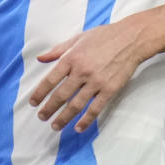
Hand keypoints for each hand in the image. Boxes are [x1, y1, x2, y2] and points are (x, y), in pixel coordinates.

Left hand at [28, 22, 142, 132]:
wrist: (131, 39)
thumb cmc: (103, 36)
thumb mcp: (78, 38)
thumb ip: (58, 50)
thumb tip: (40, 58)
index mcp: (72, 58)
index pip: (50, 79)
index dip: (40, 93)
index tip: (33, 103)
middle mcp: (81, 71)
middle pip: (61, 95)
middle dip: (49, 108)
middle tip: (41, 117)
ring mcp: (96, 82)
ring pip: (76, 105)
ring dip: (63, 118)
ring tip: (55, 126)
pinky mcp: (110, 89)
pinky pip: (95, 109)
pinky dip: (86, 120)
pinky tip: (78, 128)